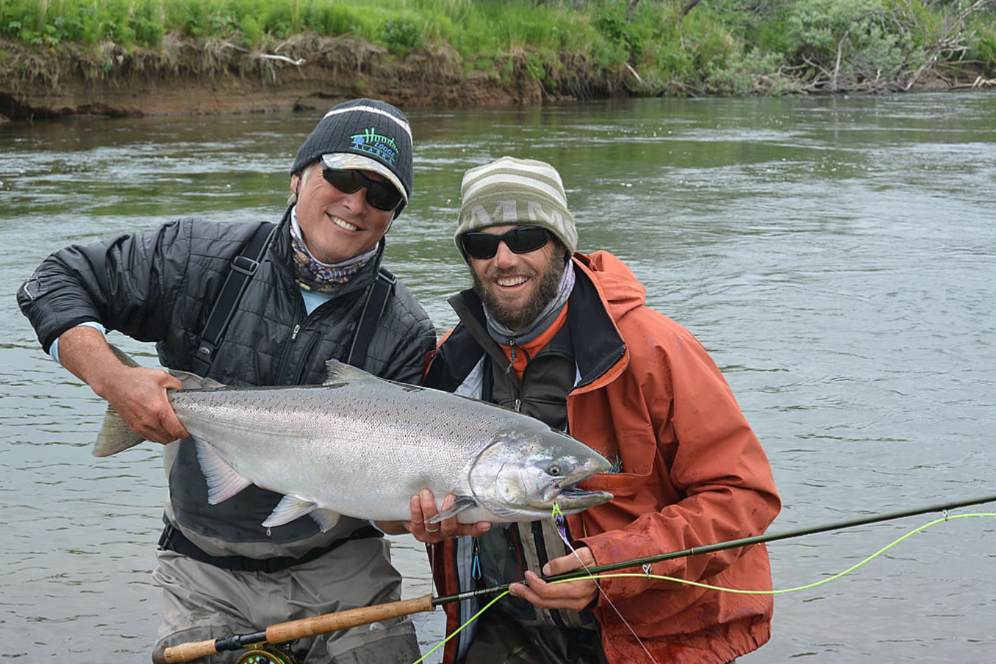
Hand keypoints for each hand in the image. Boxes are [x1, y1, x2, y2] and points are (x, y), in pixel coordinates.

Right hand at [57, 326, 188, 444]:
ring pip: (159, 440)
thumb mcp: (161, 377)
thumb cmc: (134, 379)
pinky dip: (156, 435)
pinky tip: (158, 426)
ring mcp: (140, 426)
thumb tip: (182, 390)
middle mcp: (149, 421)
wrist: (114, 382)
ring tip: (170, 427)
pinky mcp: (133, 427)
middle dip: (177, 435)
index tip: (188, 431)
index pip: (176, 430)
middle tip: (180, 427)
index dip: (185, 433)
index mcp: (159, 410)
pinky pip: (149, 437)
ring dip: (166, 436)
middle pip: (169, 438)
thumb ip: (176, 384)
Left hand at [405, 489, 489, 543]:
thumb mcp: (447, 503)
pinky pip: (417, 522)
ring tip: (426, 493)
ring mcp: (432, 534)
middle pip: (450, 526)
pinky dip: (416, 509)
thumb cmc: (435, 506)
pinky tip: (415, 499)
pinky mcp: (418, 532)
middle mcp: (446, 532)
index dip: (479, 528)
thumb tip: (463, 477)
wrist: (414, 516)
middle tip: (449, 497)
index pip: (471, 528)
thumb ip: (456, 497)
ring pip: (432, 523)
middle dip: (449, 511)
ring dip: (429, 506)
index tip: (486, 524)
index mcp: (458, 526)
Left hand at [508, 546, 598, 610]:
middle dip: (526, 594)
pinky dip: (541, 597)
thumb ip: (563, 563)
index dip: (534, 583)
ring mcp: (575, 603)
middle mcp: (575, 601)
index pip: (548, 591)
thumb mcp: (582, 555)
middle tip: (512, 588)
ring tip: (518, 589)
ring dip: (531, 596)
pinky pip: (554, 602)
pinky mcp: (574, 602)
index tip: (527, 574)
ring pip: (548, 604)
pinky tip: (533, 591)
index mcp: (577, 589)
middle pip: (544, 602)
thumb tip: (546, 569)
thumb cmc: (599, 560)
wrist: (615, 570)